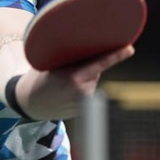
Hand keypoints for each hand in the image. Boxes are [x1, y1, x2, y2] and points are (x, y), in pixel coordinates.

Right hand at [18, 45, 134, 119]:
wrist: (29, 103)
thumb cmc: (39, 78)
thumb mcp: (51, 64)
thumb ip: (72, 60)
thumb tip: (90, 49)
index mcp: (73, 77)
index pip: (99, 63)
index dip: (116, 55)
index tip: (130, 49)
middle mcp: (81, 91)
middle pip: (96, 70)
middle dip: (88, 66)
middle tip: (68, 70)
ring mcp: (83, 103)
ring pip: (93, 81)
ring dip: (85, 79)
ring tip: (64, 84)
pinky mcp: (83, 110)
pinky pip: (88, 92)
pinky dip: (82, 89)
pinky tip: (67, 93)